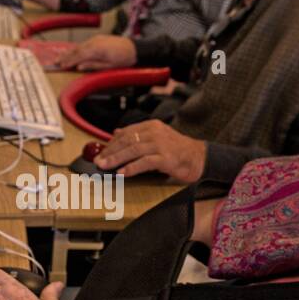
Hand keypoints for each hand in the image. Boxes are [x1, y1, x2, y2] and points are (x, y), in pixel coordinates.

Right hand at [55, 35, 137, 70]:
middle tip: (56, 62)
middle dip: (65, 56)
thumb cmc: (124, 59)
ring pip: (79, 46)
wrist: (134, 49)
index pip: (79, 56)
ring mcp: (96, 39)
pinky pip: (84, 43)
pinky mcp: (98, 39)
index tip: (61, 66)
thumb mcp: (108, 67)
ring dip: (69, 52)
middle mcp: (95, 42)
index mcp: (97, 50)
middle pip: (76, 50)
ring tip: (60, 57)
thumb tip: (79, 67)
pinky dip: (76, 48)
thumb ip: (92, 66)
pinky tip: (72, 51)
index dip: (68, 61)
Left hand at [93, 119, 207, 181]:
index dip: (111, 144)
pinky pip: (145, 162)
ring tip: (105, 166)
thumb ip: (138, 135)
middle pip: (127, 140)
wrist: (200, 158)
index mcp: (152, 126)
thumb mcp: (157, 138)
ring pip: (133, 150)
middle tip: (98, 161)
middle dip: (110, 151)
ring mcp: (161, 144)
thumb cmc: (177, 151)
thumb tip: (116, 133)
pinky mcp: (166, 158)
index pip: (126, 133)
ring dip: (117, 159)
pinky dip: (132, 168)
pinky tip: (122, 173)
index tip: (101, 153)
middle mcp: (155, 132)